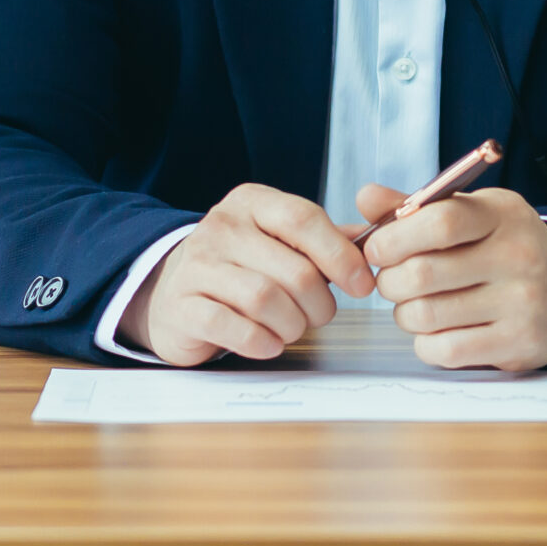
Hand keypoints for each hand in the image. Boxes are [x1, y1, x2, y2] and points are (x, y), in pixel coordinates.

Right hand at [118, 183, 374, 365]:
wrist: (171, 292)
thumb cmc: (239, 266)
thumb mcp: (279, 240)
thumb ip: (327, 239)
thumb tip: (375, 240)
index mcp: (252, 202)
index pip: (304, 219)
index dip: (340, 255)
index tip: (362, 284)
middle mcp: (222, 226)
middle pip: (293, 269)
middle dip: (319, 303)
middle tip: (320, 315)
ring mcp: (197, 265)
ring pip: (265, 299)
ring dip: (292, 324)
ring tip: (293, 328)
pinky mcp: (182, 305)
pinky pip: (233, 327)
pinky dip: (261, 341)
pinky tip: (268, 343)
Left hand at [357, 182, 546, 370]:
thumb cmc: (507, 246)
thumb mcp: (474, 213)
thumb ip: (418, 207)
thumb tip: (365, 196)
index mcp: (502, 216)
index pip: (441, 222)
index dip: (394, 237)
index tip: (377, 248)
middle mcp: (517, 258)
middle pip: (422, 274)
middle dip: (389, 280)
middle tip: (391, 280)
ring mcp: (521, 305)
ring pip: (425, 316)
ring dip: (403, 313)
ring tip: (414, 304)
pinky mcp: (516, 345)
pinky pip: (443, 351)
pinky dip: (424, 343)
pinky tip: (436, 329)